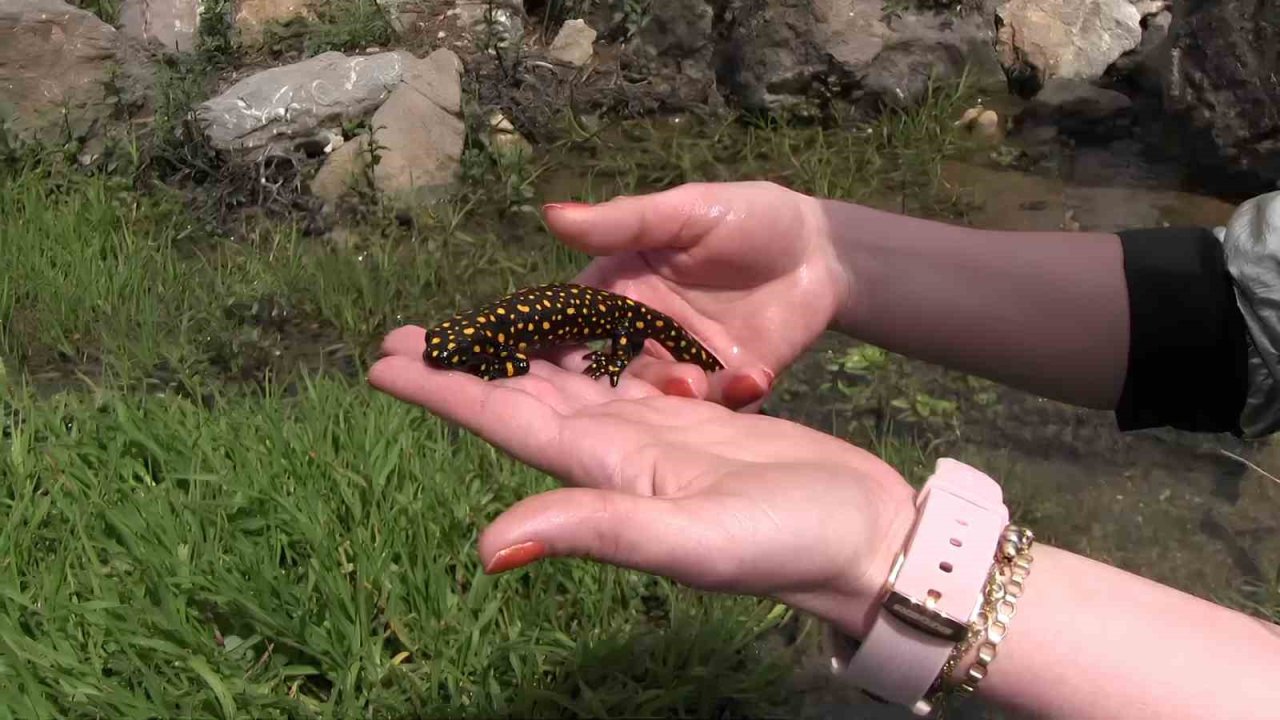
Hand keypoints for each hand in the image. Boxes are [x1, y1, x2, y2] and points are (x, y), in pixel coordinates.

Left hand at [368, 326, 915, 637]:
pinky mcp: (694, 423)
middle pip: (522, 399)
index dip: (443, 392)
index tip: (382, 361)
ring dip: (516, 356)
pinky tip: (569, 332)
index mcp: (605, 473)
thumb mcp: (691, 541)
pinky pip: (623, 374)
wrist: (863, 537)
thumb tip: (487, 549)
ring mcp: (655, 439)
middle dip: (464, 367)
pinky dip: (588, 349)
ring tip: (474, 326)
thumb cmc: (788, 543)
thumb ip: (597, 530)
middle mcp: (617, 455)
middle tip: (406, 333)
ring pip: (568, 385)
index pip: (505, 423)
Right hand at [547, 181, 846, 409]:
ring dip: (670, 395)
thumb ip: (623, 222)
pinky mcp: (726, 387)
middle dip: (600, 394)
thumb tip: (553, 213)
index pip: (566, 325)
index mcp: (618, 292)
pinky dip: (733, 397)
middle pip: (603, 375)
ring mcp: (684, 366)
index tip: (522, 364)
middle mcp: (641, 336)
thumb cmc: (747, 217)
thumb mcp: (685, 212)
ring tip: (695, 381)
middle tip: (608, 393)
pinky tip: (751, 378)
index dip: (541, 346)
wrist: (822, 253)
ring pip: (656, 398)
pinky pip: (717, 407)